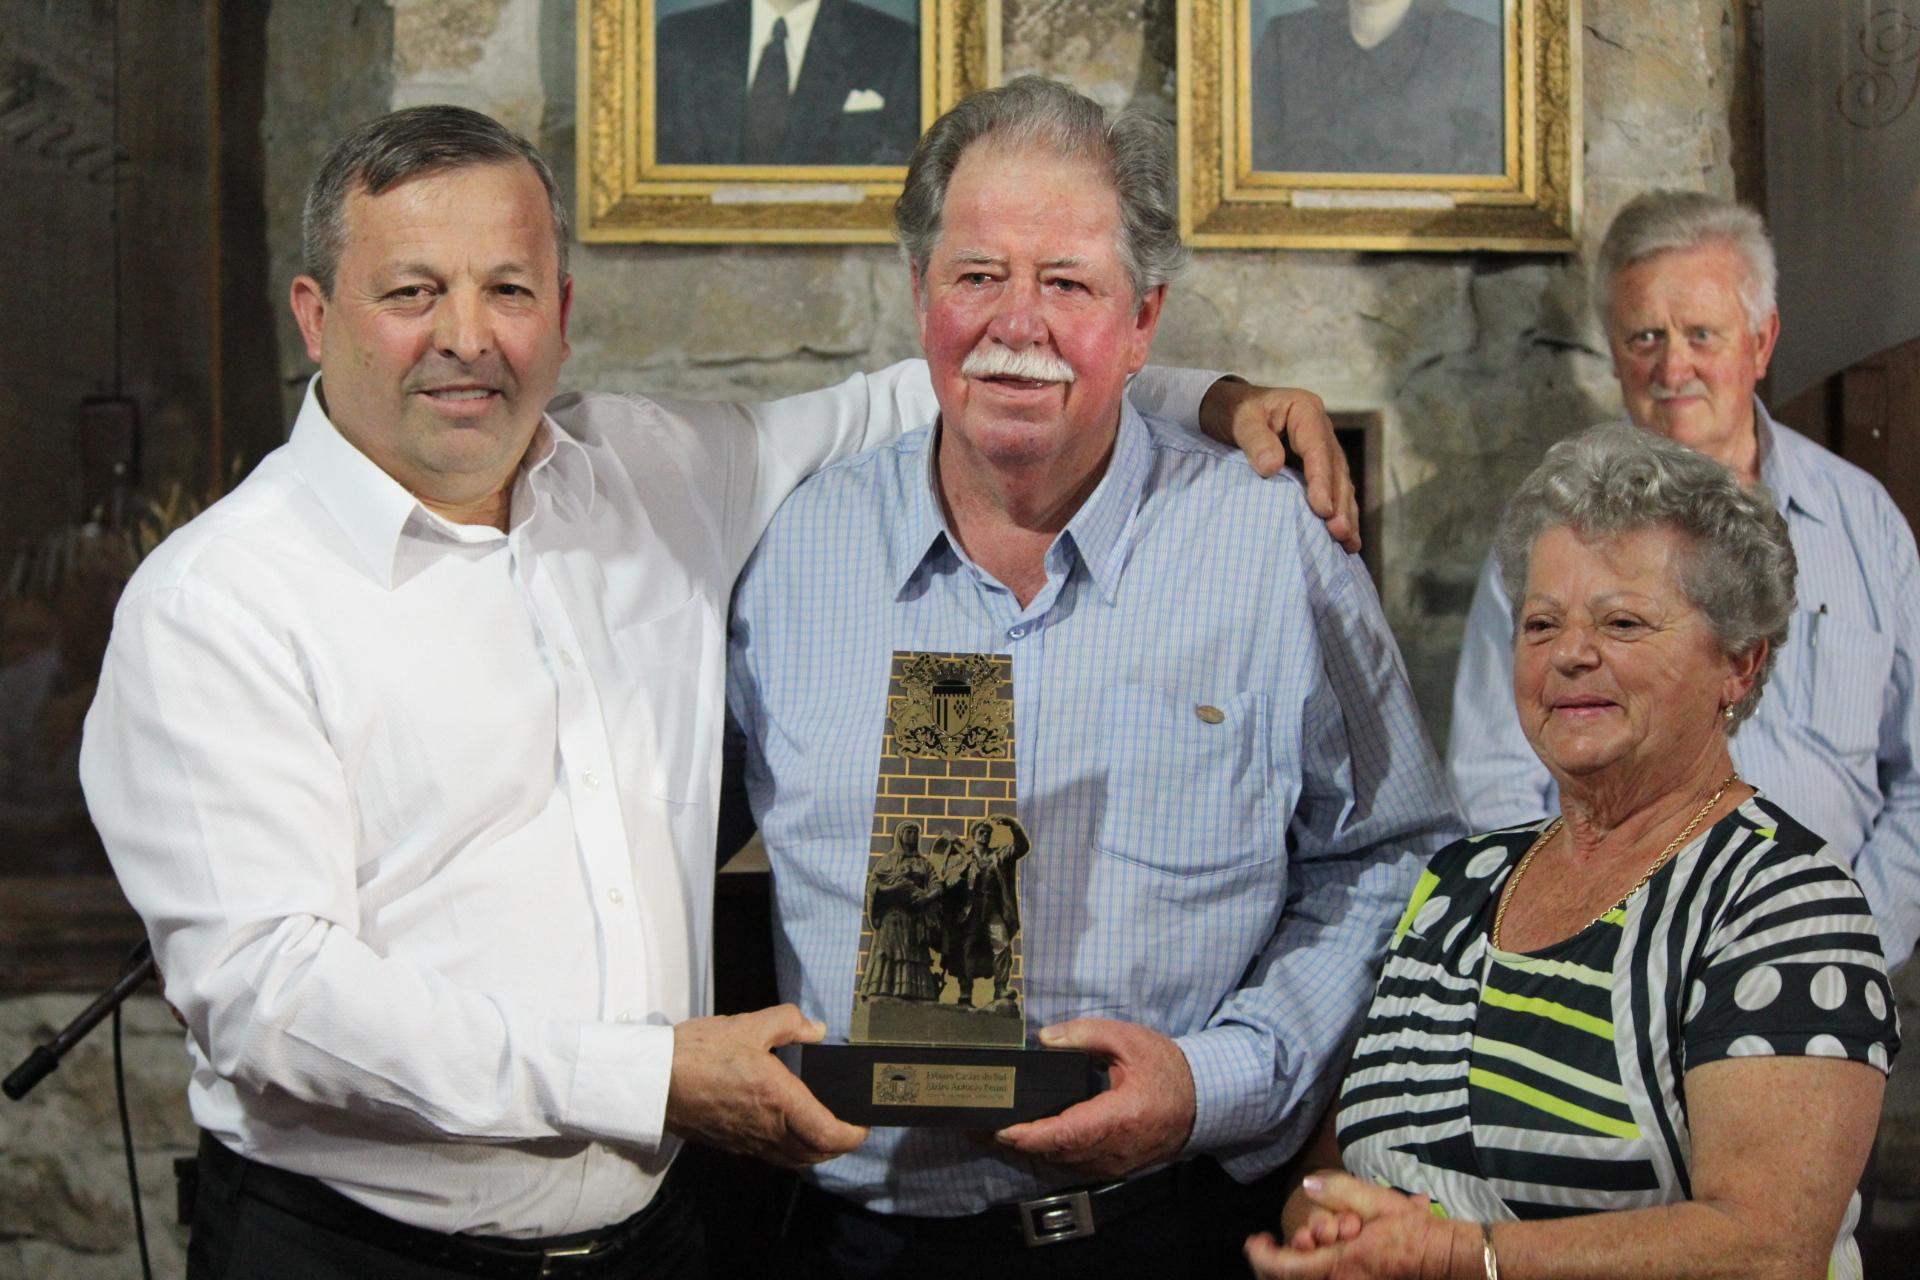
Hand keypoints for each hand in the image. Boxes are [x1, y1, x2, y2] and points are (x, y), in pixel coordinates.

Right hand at [665, 1004, 867, 1167]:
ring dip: (815, 1151)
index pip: (828, 1133)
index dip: (853, 1135)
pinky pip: (771, 1157)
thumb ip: (790, 1022)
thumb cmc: (698, 1052)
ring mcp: (748, 1141)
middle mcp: (767, 1128)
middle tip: (849, 1128)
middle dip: (839, 1146)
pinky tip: (787, 1131)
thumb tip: (817, 1029)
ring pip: (794, 1160)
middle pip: (815, 1154)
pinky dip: (790, 1151)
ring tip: (824, 1131)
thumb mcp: (750, 1025)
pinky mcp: (731, 1145)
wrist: (654, 1079)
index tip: (863, 1125)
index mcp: (779, 1099)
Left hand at [994, 1018, 1194, 1178]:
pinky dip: (1045, 1154)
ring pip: (1060, 1162)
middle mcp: (1113, 1149)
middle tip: (976, 1128)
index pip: (1065, 1133)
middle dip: (1014, 1143)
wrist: (1201, 1101)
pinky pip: (1072, 1164)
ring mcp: (1112, 1164)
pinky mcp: (1112, 1167)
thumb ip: (1085, 1034)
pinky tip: (1024, 1141)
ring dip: (1025, 1151)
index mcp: (1119, 1118)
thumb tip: (1045, 1038)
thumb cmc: (1166, 1069)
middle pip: (1055, 1152)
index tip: (1000, 1129)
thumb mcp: (1128, 1040)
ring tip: (989, 1135)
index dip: (1029, 1136)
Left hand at [1199, 379, 1359, 551]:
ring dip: (1345, 512)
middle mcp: (1319, 429)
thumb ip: (1255, 440)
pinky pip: (1331, 489)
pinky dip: (1338, 512)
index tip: (1322, 509)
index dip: (1321, 480)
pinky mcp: (1314, 466)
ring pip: (1339, 482)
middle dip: (1340, 502)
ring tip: (1349, 542)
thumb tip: (1272, 467)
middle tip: (1340, 533)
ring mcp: (1320, 448)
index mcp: (1305, 411)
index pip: (1317, 449)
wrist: (1226, 408)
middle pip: (1335, 468)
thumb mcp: (1239, 419)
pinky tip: (1344, 538)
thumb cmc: (1231, 411)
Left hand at [1245, 1173, 1469, 1279]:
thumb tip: (1308, 1186)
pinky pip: (1323, 1279)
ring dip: (1297, 1263)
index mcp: (1341, 1265)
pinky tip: (1321, 1248)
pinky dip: (1311, 1267)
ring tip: (1304, 1241)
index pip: (1286, 1269)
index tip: (1254, 1240)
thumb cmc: (1414, 1232)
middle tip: (1276, 1241)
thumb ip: (1341, 1193)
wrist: (1445, 1258)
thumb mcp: (1379, 1204)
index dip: (1262, 1256)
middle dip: (1279, 1258)